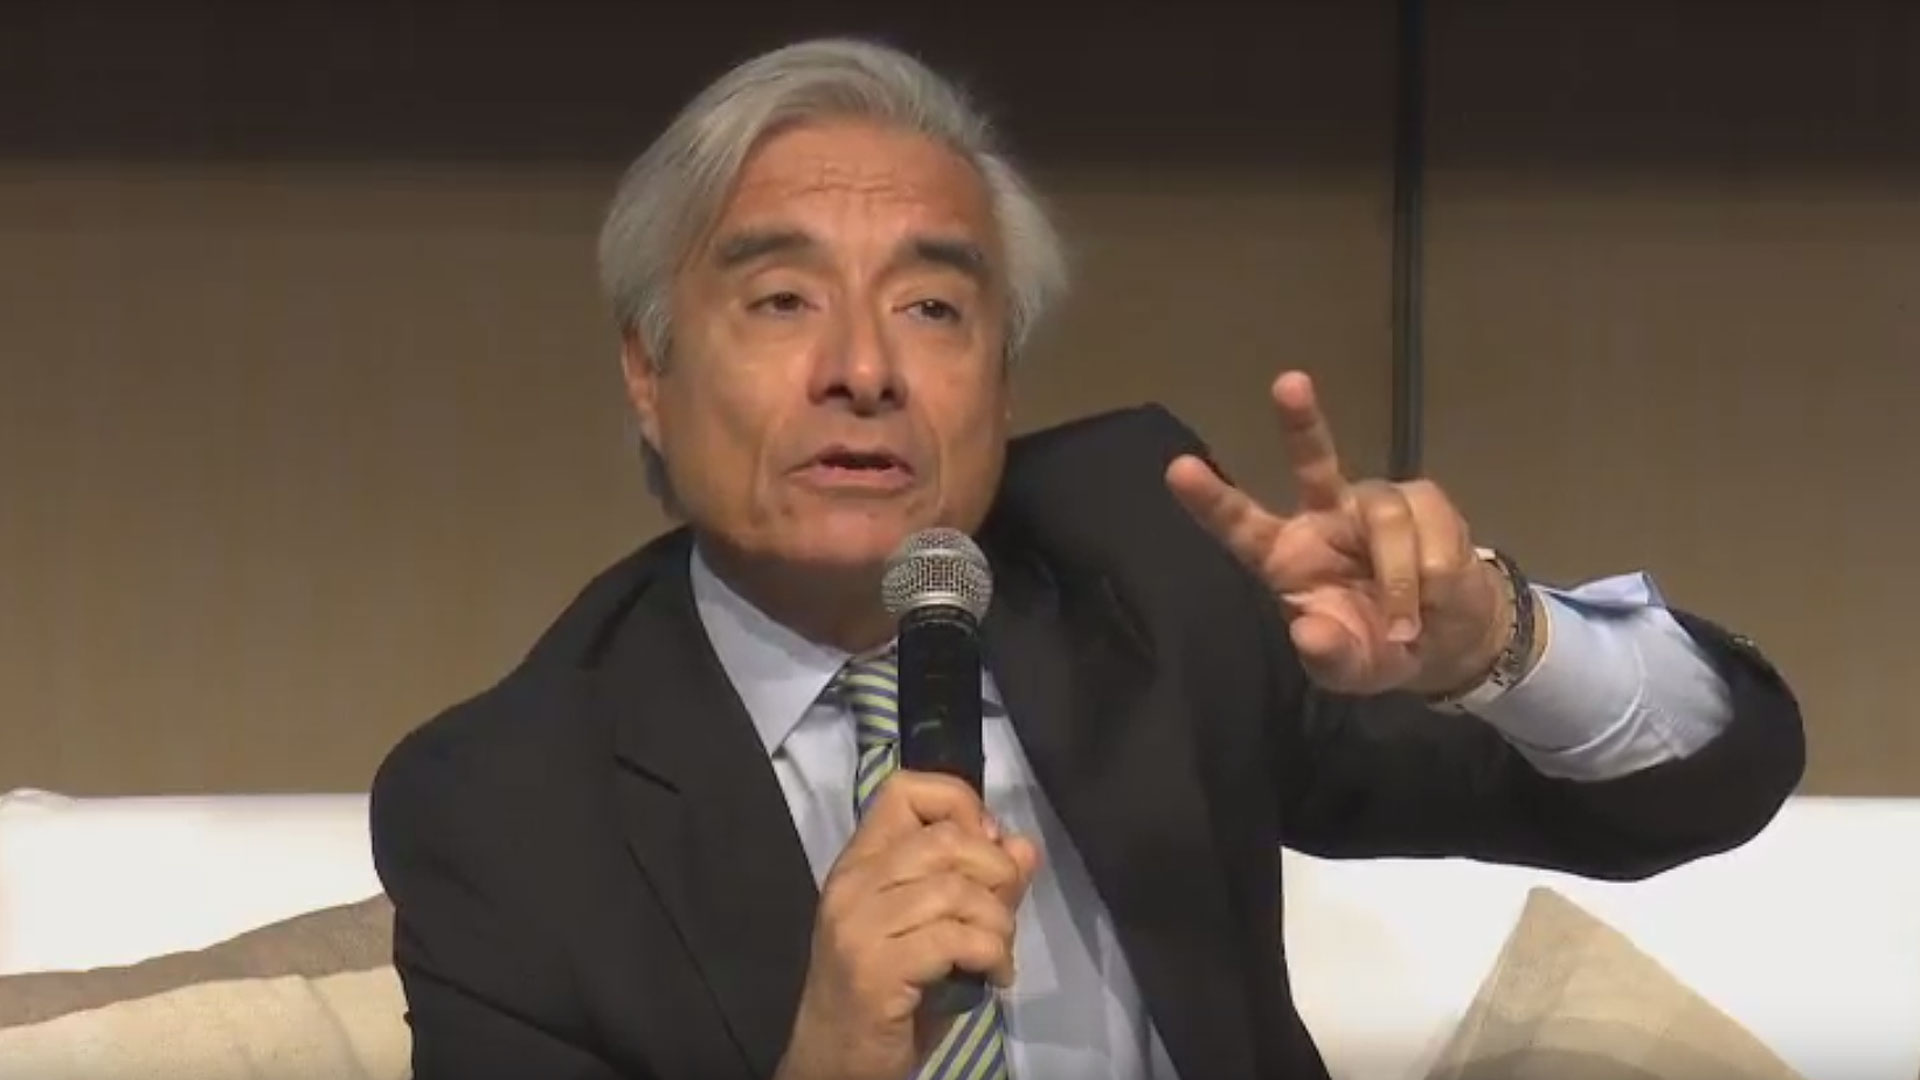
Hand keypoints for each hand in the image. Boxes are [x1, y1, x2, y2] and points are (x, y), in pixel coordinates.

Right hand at [776, 772, 1040, 1079]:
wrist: (834, 1062)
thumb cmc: (886, 995)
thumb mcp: (934, 931)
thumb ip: (978, 886)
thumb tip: (1023, 846)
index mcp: (859, 862)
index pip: (905, 789)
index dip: (959, 803)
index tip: (985, 844)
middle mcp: (852, 884)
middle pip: (945, 837)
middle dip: (996, 872)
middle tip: (1002, 912)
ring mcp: (858, 926)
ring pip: (956, 890)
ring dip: (998, 922)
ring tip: (999, 951)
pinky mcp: (875, 970)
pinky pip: (957, 939)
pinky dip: (992, 954)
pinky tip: (996, 976)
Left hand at [1166, 371, 1513, 696]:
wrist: (1448, 642)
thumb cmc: (1376, 648)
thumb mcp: (1349, 669)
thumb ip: (1327, 655)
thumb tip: (1308, 634)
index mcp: (1284, 556)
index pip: (1239, 524)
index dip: (1210, 499)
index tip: (1177, 469)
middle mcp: (1322, 517)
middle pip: (1312, 462)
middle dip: (1301, 422)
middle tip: (1288, 383)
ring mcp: (1372, 505)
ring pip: (1383, 513)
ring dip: (1399, 575)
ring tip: (1409, 623)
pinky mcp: (1422, 502)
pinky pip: (1428, 523)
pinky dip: (1436, 569)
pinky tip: (1438, 593)